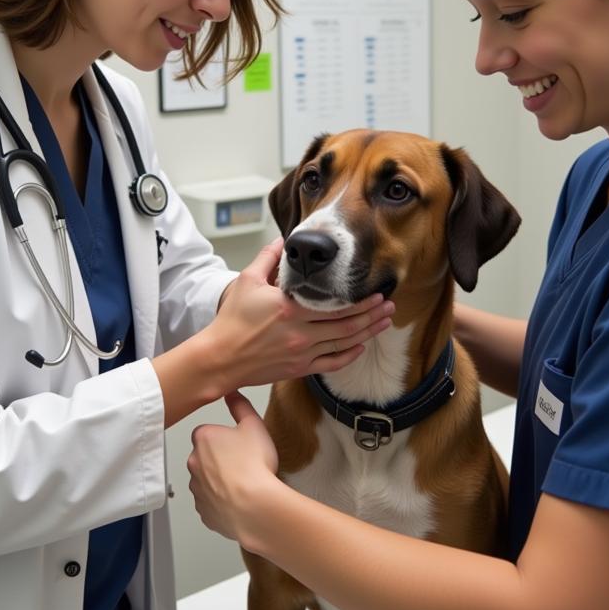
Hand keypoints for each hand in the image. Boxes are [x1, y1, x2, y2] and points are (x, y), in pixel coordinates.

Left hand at [188, 392, 280, 541]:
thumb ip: (240, 406)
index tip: (238, 445)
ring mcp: (196, 488)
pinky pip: (210, 503)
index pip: (208, 433)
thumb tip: (232, 393)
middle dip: (219, 460)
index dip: (225, 439)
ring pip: (206, 480)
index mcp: (203, 438)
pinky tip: (238, 500)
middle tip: (243, 464)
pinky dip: (221, 503)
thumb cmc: (254, 466)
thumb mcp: (254, 425)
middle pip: (204, 456)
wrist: (254, 506)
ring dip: (219, 481)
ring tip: (243, 484)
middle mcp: (193, 462)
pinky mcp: (203, 511)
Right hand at [204, 238, 394, 391]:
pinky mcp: (298, 368)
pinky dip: (348, 355)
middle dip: (371, 315)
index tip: (376, 291)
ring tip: (384, 323)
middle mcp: (300, 333)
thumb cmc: (231, 320)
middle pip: (346, 325)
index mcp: (290, 309)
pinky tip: (360, 347)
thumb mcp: (247, 281)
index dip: (360, 300)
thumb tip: (283, 241)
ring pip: (343, 343)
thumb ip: (267, 258)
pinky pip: (331, 363)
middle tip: (389, 306)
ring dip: (366, 333)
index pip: (335, 305)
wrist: (219, 357)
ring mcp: (301, 353)